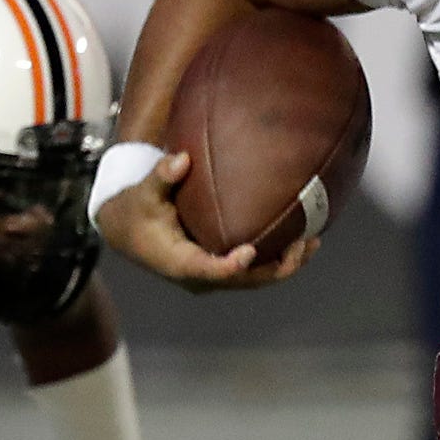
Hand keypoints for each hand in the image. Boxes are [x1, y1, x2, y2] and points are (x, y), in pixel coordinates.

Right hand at [94, 150, 317, 295]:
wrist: (126, 231)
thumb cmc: (136, 209)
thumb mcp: (143, 192)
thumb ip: (162, 176)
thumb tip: (182, 159)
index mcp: (180, 263)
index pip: (209, 271)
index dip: (231, 266)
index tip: (250, 252)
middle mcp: (199, 276)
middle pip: (244, 281)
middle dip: (277, 266)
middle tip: (303, 243)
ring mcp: (212, 276)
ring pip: (254, 280)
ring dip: (285, 264)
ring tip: (313, 243)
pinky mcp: (219, 269)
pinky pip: (253, 271)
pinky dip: (276, 258)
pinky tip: (300, 240)